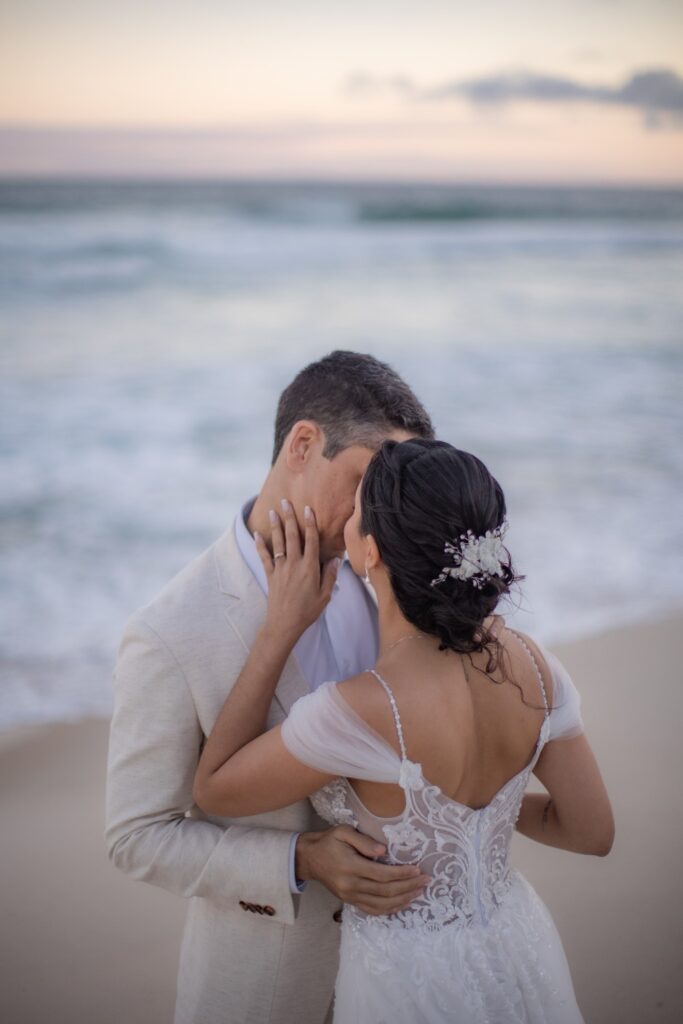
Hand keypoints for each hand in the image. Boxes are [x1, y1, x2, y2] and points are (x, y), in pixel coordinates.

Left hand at [255, 501, 339, 644]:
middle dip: (289, 518)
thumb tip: (336, 559)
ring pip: (278, 543)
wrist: (284, 624)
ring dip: (275, 526)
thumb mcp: (325, 595)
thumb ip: (330, 576)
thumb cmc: (308, 611)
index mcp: (310, 567)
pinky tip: (257, 534)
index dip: (309, 524)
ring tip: (272, 511)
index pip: (311, 540)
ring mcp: (280, 569)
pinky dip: (260, 545)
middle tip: (285, 502)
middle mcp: (294, 564)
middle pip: (292, 536)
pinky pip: (264, 557)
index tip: (307, 509)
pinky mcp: (270, 575)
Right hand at [295, 825, 430, 915]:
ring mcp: (350, 897)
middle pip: (385, 891)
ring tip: (419, 892)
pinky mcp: (350, 902)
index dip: (402, 874)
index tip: (418, 870)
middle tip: (426, 881)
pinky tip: (402, 904)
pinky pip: (373, 910)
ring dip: (403, 900)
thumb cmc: (329, 842)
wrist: (309, 859)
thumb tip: (383, 851)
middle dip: (408, 887)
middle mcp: (351, 886)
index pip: (382, 874)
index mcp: (351, 867)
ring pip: (382, 904)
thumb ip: (362, 841)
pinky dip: (389, 910)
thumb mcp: (343, 832)